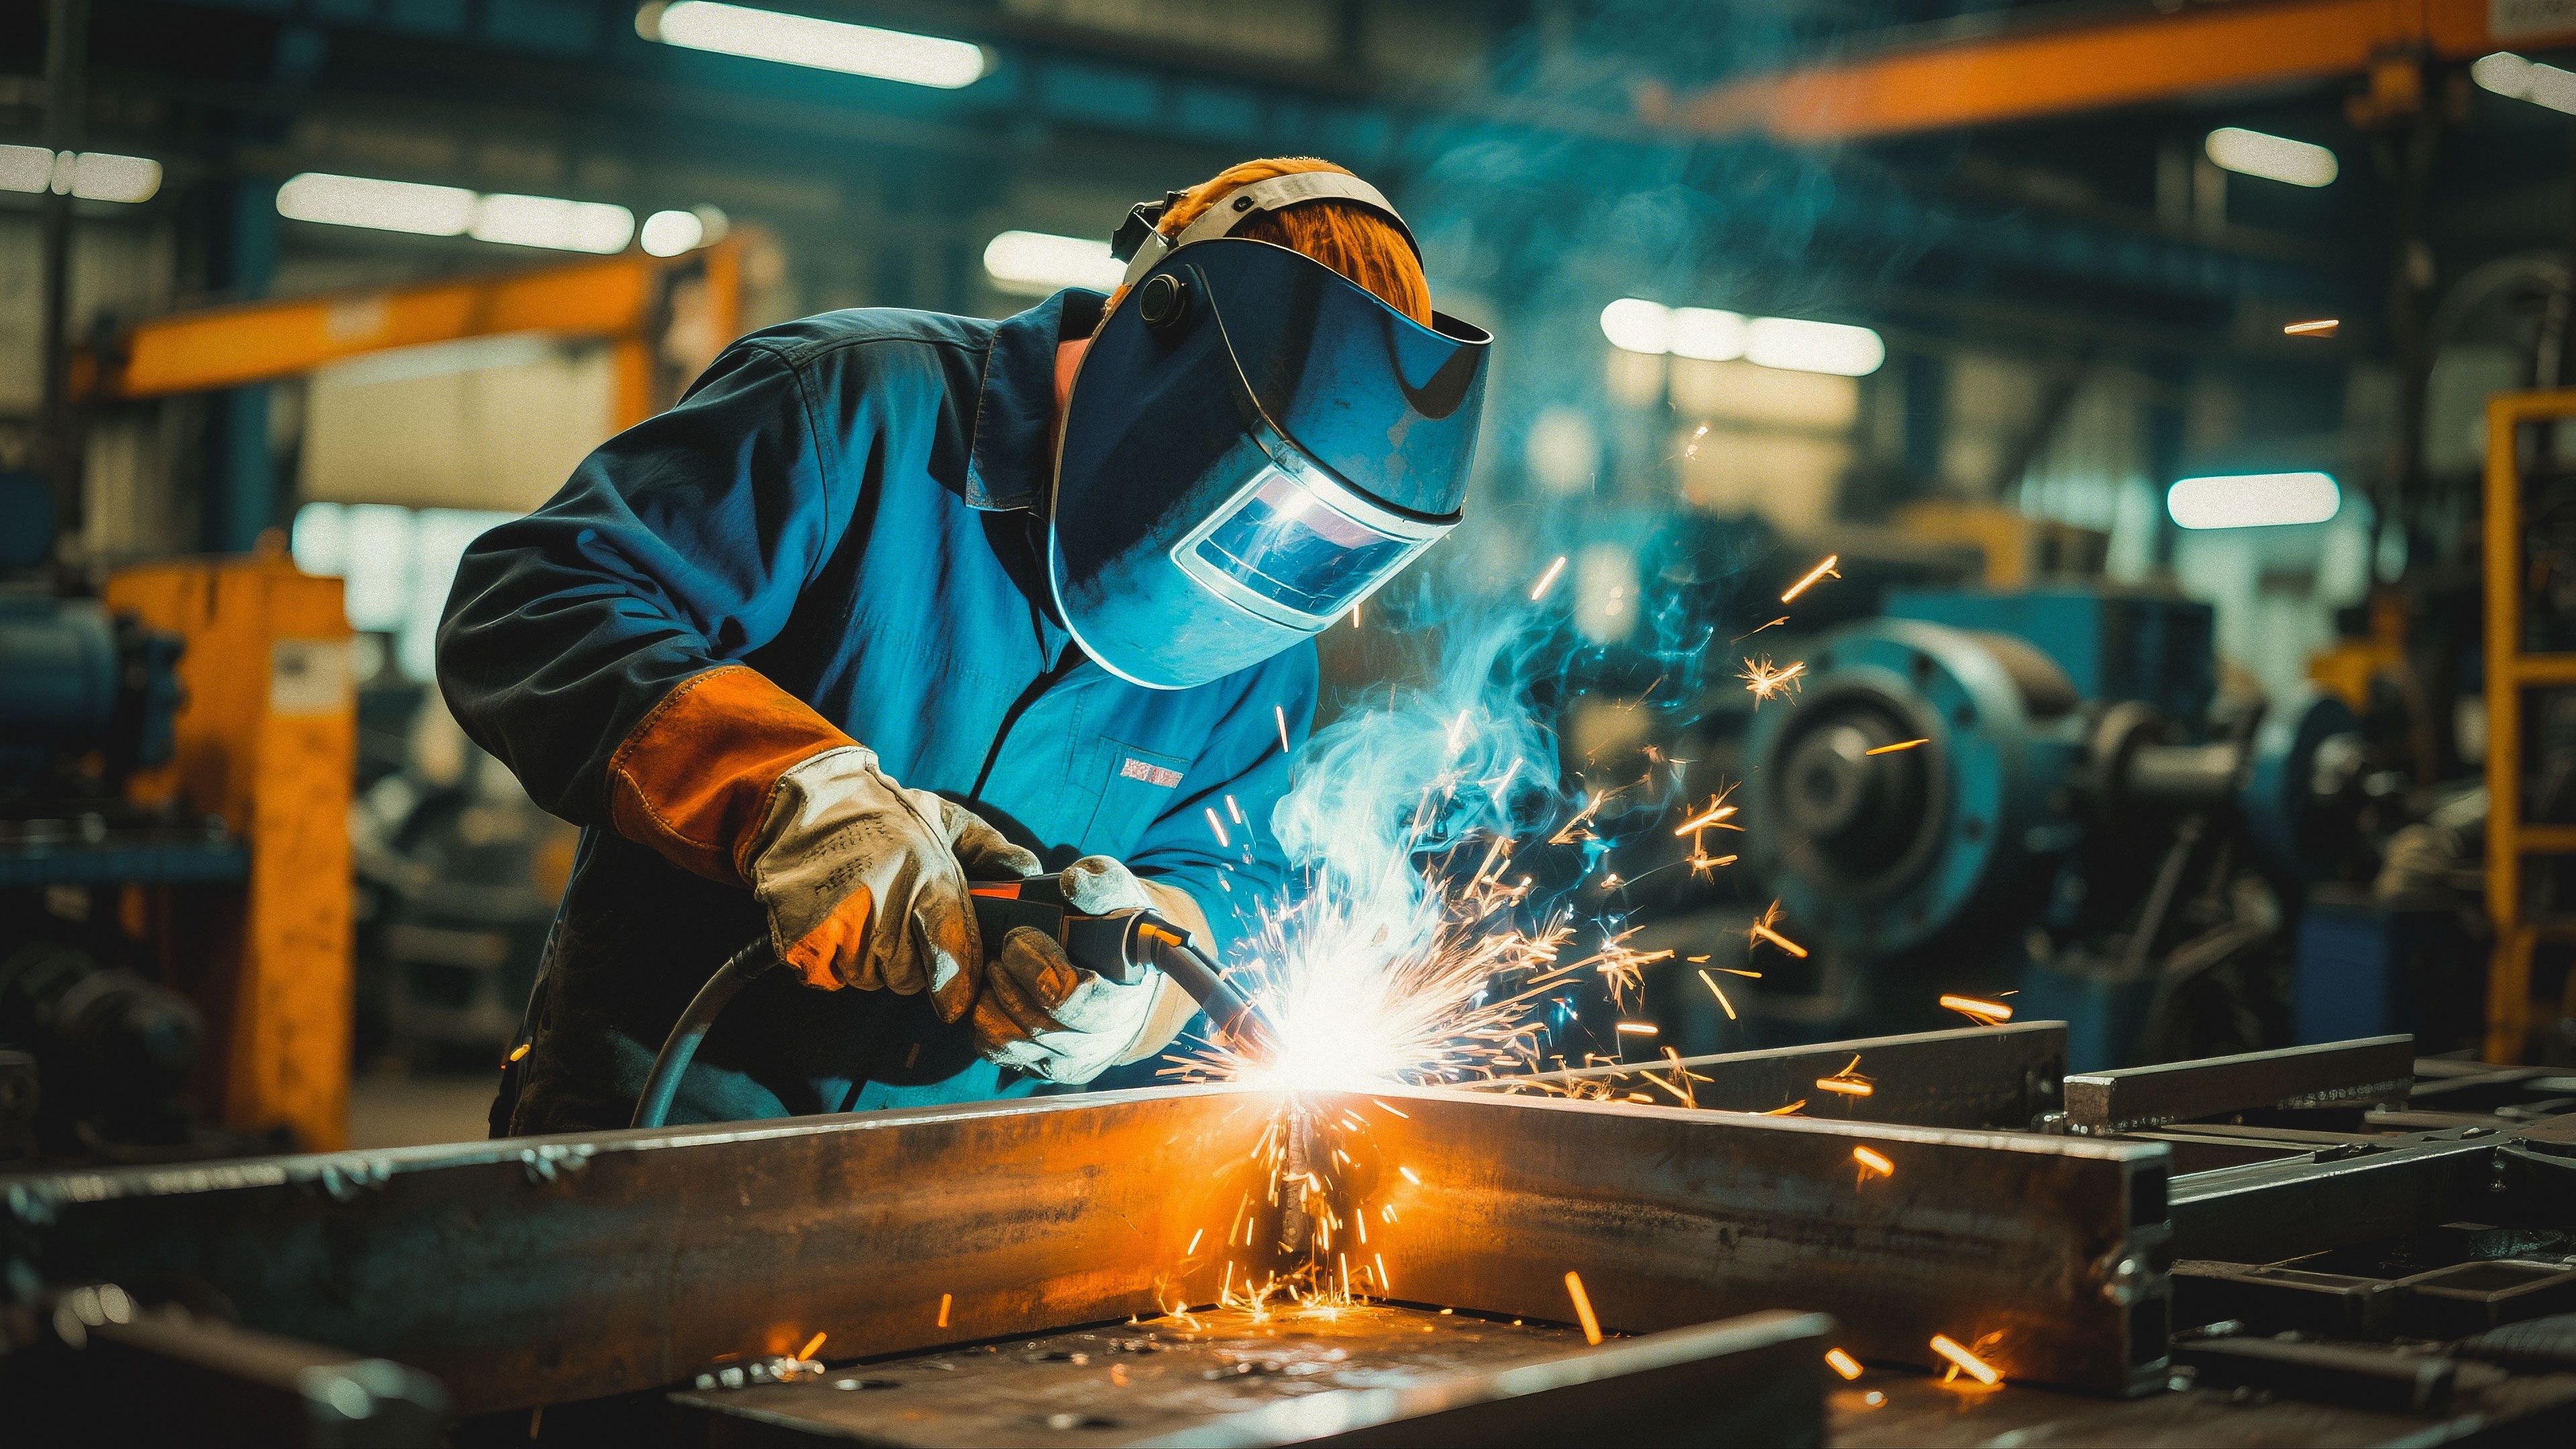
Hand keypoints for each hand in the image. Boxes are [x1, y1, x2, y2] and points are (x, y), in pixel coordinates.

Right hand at [744, 747, 1038, 1016]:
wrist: (799, 804)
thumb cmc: (878, 813)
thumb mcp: (943, 817)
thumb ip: (989, 847)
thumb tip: (1028, 872)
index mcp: (925, 878)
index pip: (952, 955)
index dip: (960, 986)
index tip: (959, 999)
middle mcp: (884, 910)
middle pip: (912, 977)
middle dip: (914, 961)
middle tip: (899, 922)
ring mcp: (840, 930)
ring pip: (874, 978)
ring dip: (875, 959)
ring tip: (866, 914)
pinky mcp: (804, 944)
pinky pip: (834, 976)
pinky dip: (837, 959)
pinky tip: (837, 922)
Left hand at [971, 856, 1186, 1083]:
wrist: (1126, 973)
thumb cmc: (1118, 927)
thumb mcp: (1119, 894)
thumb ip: (1102, 883)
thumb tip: (1072, 883)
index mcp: (1122, 1000)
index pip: (1068, 997)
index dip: (1033, 962)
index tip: (1021, 933)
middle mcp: (1099, 1042)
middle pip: (1031, 1021)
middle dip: (1006, 975)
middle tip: (1005, 945)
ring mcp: (1070, 1062)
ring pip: (1006, 1040)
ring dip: (991, 997)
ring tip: (1000, 967)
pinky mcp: (1043, 1069)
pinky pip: (995, 1050)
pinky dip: (986, 1018)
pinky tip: (1000, 991)